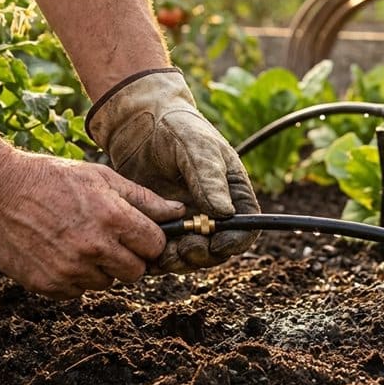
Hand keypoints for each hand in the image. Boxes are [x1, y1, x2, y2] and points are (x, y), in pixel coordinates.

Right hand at [0, 151, 185, 298]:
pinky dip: (73, 277)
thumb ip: (143, 199)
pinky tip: (59, 252)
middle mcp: (94, 248)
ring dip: (99, 268)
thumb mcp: (101, 178)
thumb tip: (178, 212)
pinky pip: (77, 291)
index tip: (139, 234)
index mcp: (113, 218)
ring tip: (78, 241)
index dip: (150, 240)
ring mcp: (70, 270)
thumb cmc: (51, 178)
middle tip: (110, 240)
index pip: (155, 246)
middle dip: (129, 258)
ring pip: (106, 283)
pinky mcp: (48, 285)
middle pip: (136, 272)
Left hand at [87, 68, 260, 273]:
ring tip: (163, 252)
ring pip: (190, 254)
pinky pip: (164, 249)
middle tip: (185, 249)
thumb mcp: (196, 148)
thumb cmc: (176, 128)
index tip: (217, 244)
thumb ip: (209, 178)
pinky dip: (157, 255)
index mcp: (232, 192)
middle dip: (203, 254)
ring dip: (179, 260)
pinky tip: (145, 248)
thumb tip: (226, 214)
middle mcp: (213, 211)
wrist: (138, 124)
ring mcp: (187, 220)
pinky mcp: (161, 224)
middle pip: (217, 249)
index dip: (235, 241)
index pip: (245, 227)